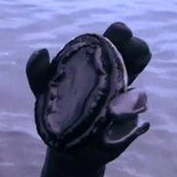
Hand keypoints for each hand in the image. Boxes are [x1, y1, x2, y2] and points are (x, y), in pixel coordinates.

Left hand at [26, 22, 150, 165]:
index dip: (120, 33)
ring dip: (133, 96)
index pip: (114, 40)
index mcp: (99, 61)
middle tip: (132, 48)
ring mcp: (126, 100)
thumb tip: (41, 51)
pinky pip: (134, 121)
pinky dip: (125, 121)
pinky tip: (113, 121)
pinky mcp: (130, 123)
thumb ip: (37, 70)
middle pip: (137, 56)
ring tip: (114, 109)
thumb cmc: (56, 108)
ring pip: (140, 92)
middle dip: (138, 49)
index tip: (120, 30)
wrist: (66, 146)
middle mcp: (117, 76)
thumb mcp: (42, 87)